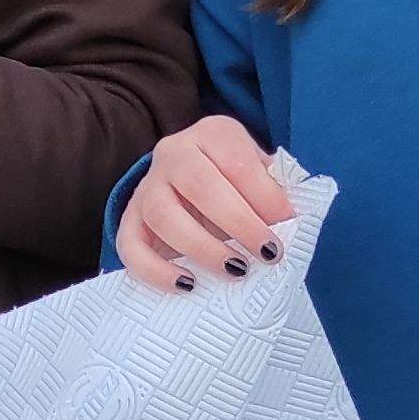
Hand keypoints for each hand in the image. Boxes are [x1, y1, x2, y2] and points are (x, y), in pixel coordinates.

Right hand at [114, 116, 292, 288]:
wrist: (191, 182)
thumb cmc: (236, 181)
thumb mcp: (258, 171)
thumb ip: (272, 191)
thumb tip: (288, 224)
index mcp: (212, 134)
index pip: (236, 161)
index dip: (264, 196)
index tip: (287, 224)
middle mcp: (173, 153)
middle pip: (199, 185)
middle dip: (239, 223)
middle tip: (267, 254)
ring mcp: (146, 186)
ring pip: (163, 215)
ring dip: (203, 248)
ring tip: (236, 270)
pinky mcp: (130, 219)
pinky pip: (131, 246)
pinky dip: (156, 270)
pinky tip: (188, 285)